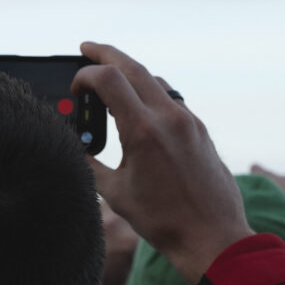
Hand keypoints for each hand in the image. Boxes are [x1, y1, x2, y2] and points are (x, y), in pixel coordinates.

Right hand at [74, 44, 250, 284]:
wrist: (212, 236)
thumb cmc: (162, 220)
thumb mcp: (115, 192)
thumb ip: (89, 163)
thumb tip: (72, 145)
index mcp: (143, 130)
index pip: (108, 78)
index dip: (85, 76)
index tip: (75, 90)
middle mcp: (169, 117)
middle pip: (133, 66)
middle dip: (105, 54)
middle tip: (86, 48)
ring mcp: (188, 121)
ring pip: (155, 80)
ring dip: (130, 74)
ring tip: (110, 82)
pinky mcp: (200, 130)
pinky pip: (171, 98)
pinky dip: (150, 93)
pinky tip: (139, 108)